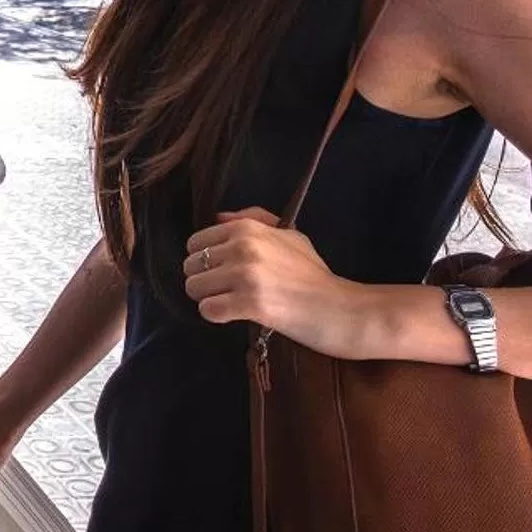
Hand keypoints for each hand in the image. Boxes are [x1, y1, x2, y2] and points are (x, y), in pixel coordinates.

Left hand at [183, 208, 375, 356]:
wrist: (341, 308)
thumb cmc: (314, 274)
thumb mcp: (290, 235)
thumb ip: (254, 220)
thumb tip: (218, 216)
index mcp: (248, 228)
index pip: (196, 242)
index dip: (205, 261)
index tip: (223, 273)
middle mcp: (243, 247)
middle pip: (190, 266)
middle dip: (205, 282)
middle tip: (228, 292)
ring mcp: (246, 275)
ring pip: (194, 288)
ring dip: (209, 299)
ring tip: (233, 304)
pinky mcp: (250, 303)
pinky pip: (208, 310)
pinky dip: (217, 316)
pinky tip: (236, 315)